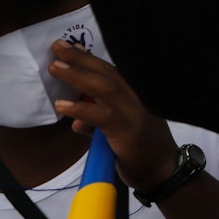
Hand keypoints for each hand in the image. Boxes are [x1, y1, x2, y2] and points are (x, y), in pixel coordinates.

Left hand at [49, 40, 180, 189]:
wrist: (163, 173)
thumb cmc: (142, 152)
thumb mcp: (118, 133)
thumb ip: (98, 124)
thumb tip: (76, 121)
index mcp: (136, 95)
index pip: (111, 71)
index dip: (90, 58)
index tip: (71, 46)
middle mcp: (137, 98)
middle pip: (107, 73)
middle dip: (81, 59)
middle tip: (57, 46)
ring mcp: (134, 112)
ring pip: (104, 88)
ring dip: (78, 76)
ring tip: (56, 67)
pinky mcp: (128, 130)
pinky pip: (101, 115)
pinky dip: (81, 108)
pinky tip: (62, 105)